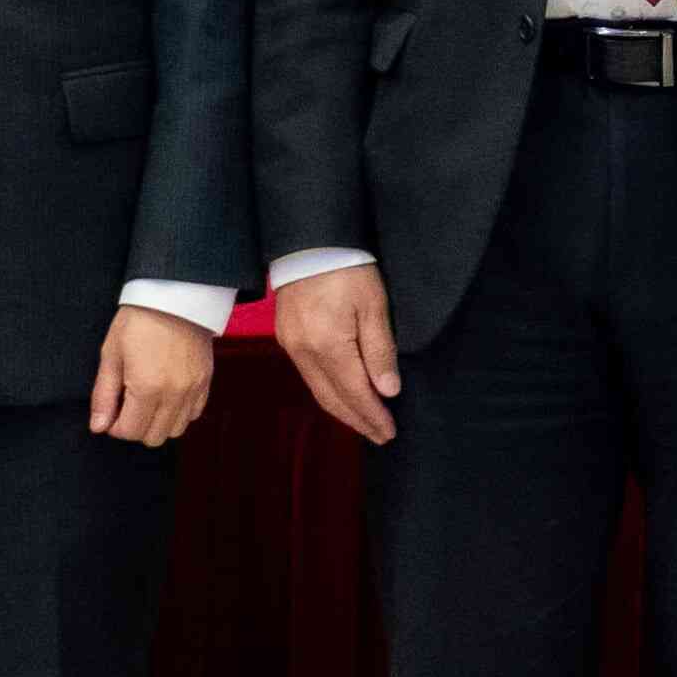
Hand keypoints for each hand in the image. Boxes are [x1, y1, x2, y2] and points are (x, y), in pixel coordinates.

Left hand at [89, 309, 214, 447]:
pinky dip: (179, 413)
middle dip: (136, 428)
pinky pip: (194, 414)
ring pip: (176, 430)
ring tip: (147, 401)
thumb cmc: (138, 321)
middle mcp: (174, 394)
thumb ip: (104, 395)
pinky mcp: (205, 381)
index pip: (130, 431)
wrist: (175, 295)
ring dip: (158, 423)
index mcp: (146, 388)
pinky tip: (166, 395)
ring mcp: (193, 389)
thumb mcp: (111, 354)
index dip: (115, 427)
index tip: (111, 412)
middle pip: (153, 438)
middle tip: (127, 406)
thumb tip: (99, 427)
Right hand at [270, 260, 401, 445]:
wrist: (309, 240)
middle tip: (380, 436)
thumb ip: (380, 350)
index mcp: (328, 346)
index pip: (355, 393)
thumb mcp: (373, 305)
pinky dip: (328, 392)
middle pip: (332, 399)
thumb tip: (388, 390)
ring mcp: (292, 345)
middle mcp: (304, 352)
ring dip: (342, 410)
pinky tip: (341, 395)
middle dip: (358, 421)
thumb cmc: (347, 267)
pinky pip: (309, 375)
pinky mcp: (287, 337)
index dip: (373, 416)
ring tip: (364, 422)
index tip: (389, 432)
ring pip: (318, 390)